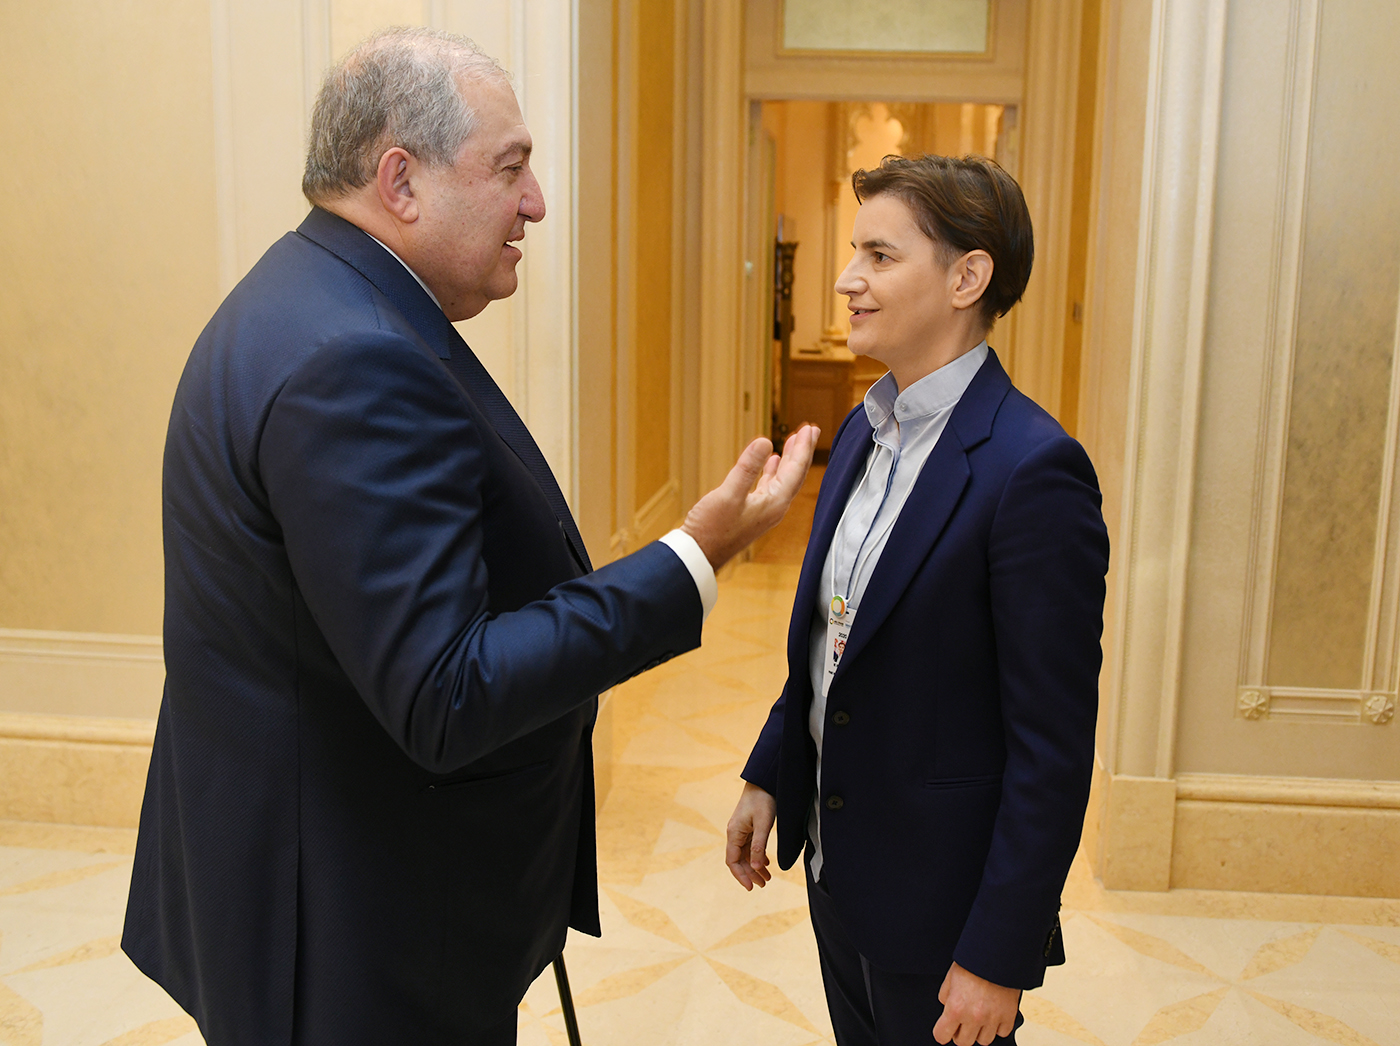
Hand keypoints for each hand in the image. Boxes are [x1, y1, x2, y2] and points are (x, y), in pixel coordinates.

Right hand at [681, 425, 818, 570]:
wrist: (699, 555)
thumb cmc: (711, 529)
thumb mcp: (729, 494)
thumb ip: (747, 467)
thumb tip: (765, 441)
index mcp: (774, 503)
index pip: (796, 471)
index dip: (803, 448)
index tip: (810, 429)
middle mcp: (774, 508)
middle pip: (795, 475)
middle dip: (801, 452)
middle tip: (810, 430)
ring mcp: (764, 511)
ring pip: (783, 480)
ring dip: (789, 460)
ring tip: (794, 442)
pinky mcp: (753, 512)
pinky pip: (770, 487)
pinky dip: (773, 471)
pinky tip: (772, 462)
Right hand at [725, 781, 776, 889]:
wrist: (763, 781)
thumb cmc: (762, 800)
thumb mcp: (763, 824)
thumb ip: (759, 846)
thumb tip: (755, 867)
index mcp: (734, 833)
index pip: (732, 861)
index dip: (741, 876)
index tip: (751, 887)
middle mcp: (735, 833)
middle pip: (739, 860)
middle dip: (750, 874)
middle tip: (763, 884)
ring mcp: (741, 830)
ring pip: (746, 854)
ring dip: (755, 866)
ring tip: (767, 878)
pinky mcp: (748, 826)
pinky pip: (750, 846)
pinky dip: (757, 856)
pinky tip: (766, 862)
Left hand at [933, 962, 1019, 1044]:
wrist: (997, 954)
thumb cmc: (973, 963)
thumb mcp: (951, 978)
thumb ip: (946, 997)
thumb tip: (946, 1008)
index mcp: (955, 1008)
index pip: (942, 1036)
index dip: (942, 1032)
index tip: (944, 1030)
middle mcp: (973, 1017)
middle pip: (963, 1042)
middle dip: (960, 1033)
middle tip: (962, 1022)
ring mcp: (992, 1019)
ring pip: (983, 1041)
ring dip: (979, 1031)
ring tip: (979, 1017)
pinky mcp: (1008, 1016)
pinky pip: (1002, 1033)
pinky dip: (997, 1026)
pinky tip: (993, 1014)